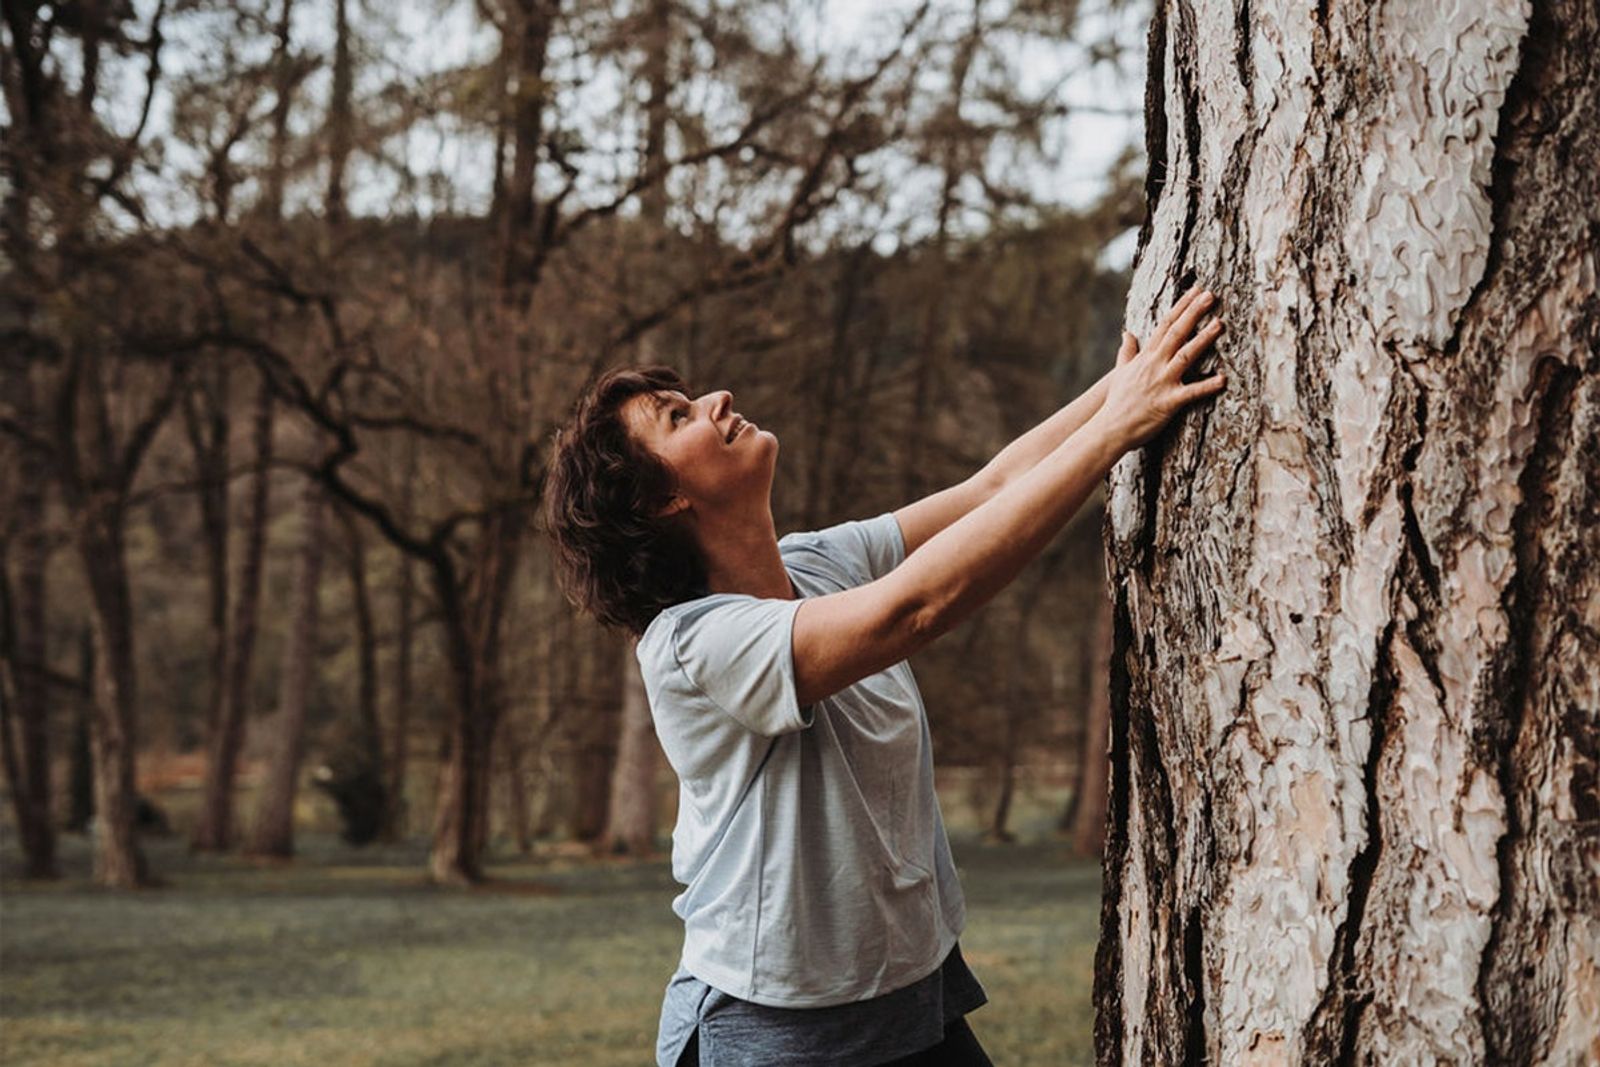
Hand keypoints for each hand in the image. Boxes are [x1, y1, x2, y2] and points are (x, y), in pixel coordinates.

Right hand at [1098, 284, 1226, 449]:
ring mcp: (1162, 382)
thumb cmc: (1117, 402)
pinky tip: (1223, 379)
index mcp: (1146, 357)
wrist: (1110, 427)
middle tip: (1210, 295)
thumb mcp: (1120, 372)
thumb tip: (1127, 333)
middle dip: (1194, 313)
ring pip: (1185, 356)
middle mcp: (1154, 365)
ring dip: (1203, 339)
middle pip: (1176, 333)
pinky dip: (1207, 386)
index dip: (1181, 307)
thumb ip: (1127, 352)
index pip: (1165, 325)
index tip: (1195, 291)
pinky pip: (1191, 393)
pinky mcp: (1168, 402)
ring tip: (1219, 324)